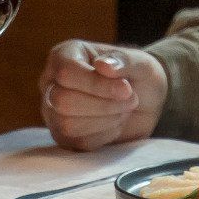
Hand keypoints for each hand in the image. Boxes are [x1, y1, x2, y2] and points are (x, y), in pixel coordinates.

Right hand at [42, 41, 166, 149]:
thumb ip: (123, 60)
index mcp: (64, 56)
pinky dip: (104, 135)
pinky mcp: (63, 136)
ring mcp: (53, 112)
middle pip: (63, 101)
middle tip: (131, 99)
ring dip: (105, 120)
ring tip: (124, 109)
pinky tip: (116, 122)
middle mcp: (51, 83)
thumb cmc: (138, 75)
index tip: (126, 88)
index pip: (66, 72)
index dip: (96, 84)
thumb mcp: (140, 62)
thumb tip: (102, 65)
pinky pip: (78, 142)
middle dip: (103, 105)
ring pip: (67, 124)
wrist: (146, 102)